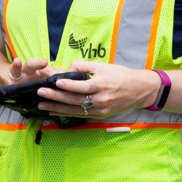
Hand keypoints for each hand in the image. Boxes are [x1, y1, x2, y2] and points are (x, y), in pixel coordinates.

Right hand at [0, 58, 64, 87]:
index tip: (54, 67)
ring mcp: (14, 77)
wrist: (12, 86)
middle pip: (31, 65)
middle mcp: (25, 72)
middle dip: (37, 63)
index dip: (48, 67)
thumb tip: (69, 74)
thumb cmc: (31, 83)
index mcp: (35, 70)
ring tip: (17, 61)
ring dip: (16, 65)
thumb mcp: (42, 80)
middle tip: (44, 62)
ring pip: (15, 69)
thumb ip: (54, 77)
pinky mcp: (5, 84)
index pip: (42, 66)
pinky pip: (1, 82)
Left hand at [36, 60, 161, 117]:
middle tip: (41, 94)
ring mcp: (100, 109)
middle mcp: (100, 99)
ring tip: (42, 105)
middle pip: (75, 100)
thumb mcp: (104, 66)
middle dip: (56, 97)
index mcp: (102, 84)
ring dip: (57, 108)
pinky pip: (81, 115)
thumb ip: (85, 67)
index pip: (81, 86)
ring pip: (75, 110)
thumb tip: (69, 70)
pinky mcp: (100, 115)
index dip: (68, 85)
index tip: (55, 82)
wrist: (140, 90)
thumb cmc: (122, 76)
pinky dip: (66, 113)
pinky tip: (54, 111)